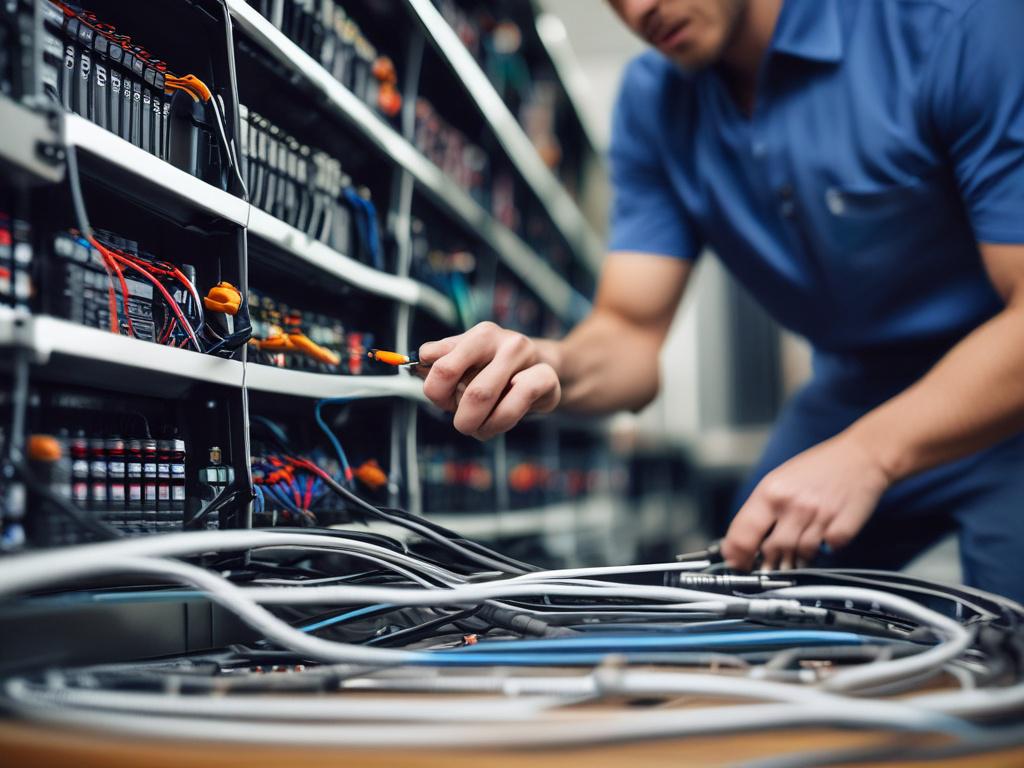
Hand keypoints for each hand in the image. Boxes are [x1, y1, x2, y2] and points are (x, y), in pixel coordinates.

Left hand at [418, 322, 560, 439]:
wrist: (544, 375)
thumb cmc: (498, 373)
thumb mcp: (468, 365)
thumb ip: (442, 362)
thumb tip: (420, 361)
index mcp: (480, 335)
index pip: (441, 366)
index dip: (436, 393)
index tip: (445, 401)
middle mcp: (504, 341)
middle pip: (463, 385)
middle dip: (460, 416)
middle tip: (463, 423)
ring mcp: (527, 357)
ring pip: (484, 396)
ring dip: (479, 425)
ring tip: (481, 428)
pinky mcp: (546, 378)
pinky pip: (513, 406)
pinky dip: (500, 422)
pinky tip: (500, 422)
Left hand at [722, 432, 892, 570]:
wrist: (862, 456)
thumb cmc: (819, 467)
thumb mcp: (780, 480)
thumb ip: (763, 510)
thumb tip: (746, 541)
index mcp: (771, 492)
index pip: (742, 535)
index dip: (736, 556)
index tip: (737, 565)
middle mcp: (792, 506)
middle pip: (771, 551)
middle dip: (768, 563)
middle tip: (769, 565)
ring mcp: (819, 518)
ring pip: (799, 556)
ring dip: (796, 560)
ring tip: (797, 552)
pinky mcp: (843, 529)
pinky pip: (827, 552)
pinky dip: (825, 551)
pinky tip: (824, 538)